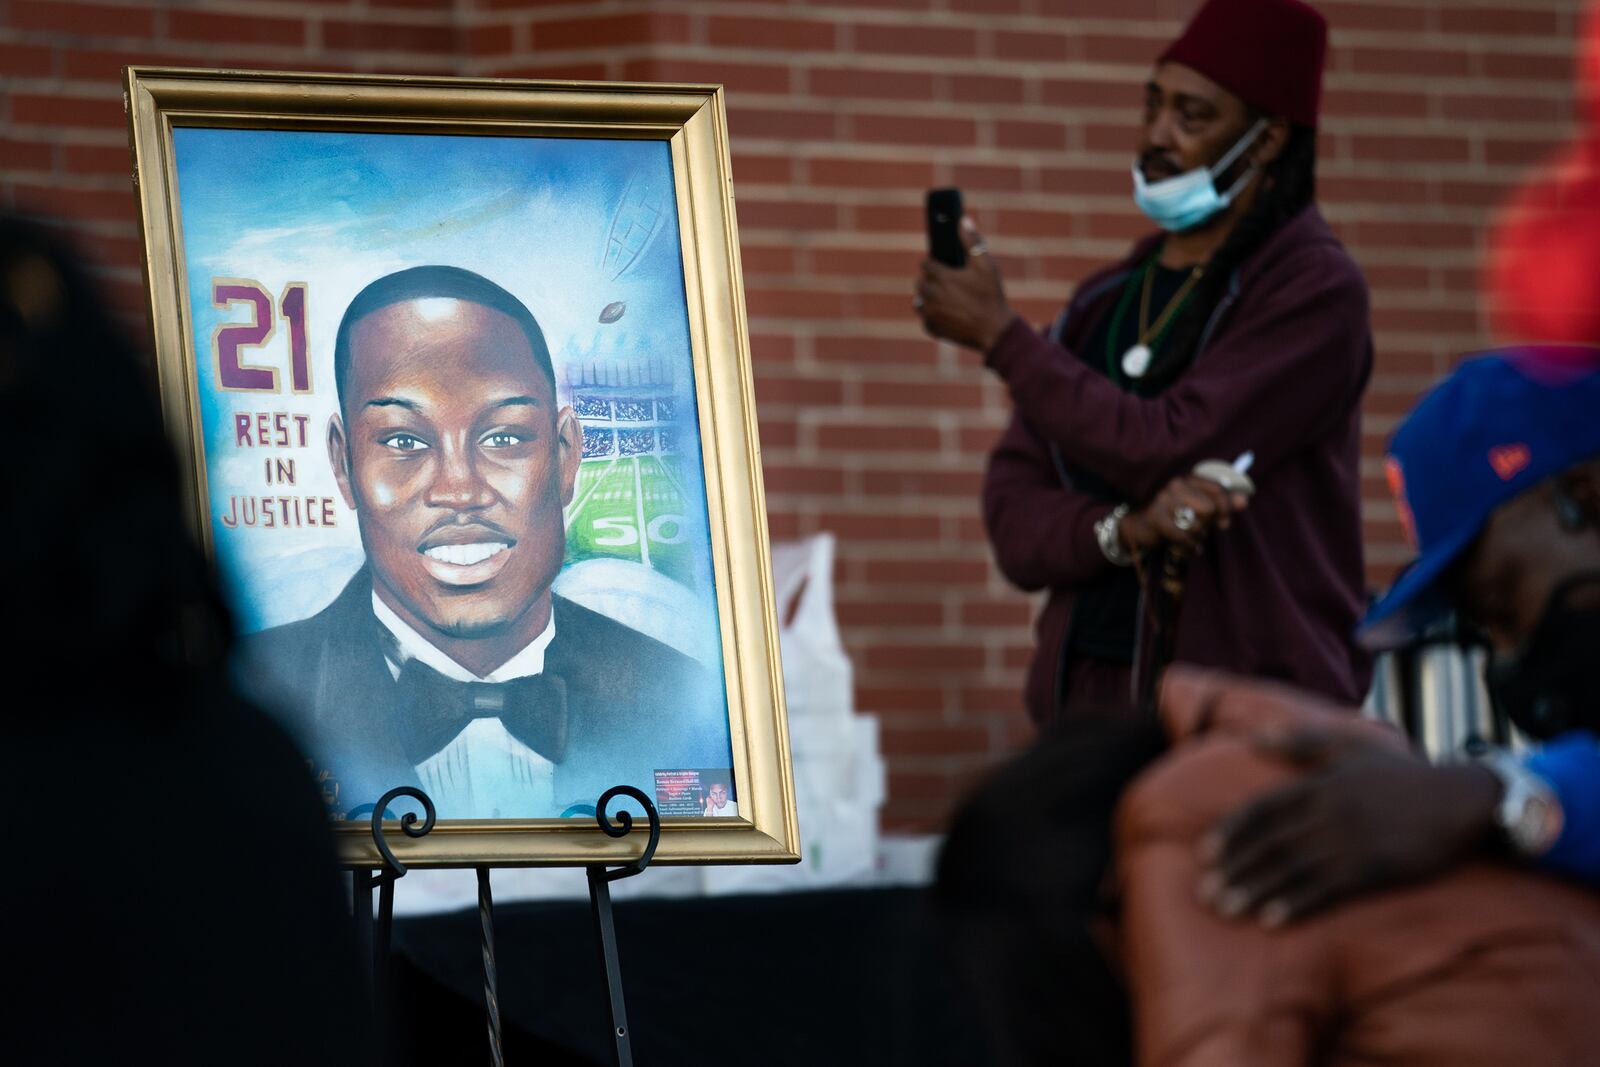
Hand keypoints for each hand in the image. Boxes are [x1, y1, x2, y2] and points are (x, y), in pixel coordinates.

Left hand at [914, 217, 1015, 352]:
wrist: (995, 331)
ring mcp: (931, 314)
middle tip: (946, 282)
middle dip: (930, 280)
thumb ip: (973, 242)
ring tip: (944, 297)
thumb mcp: (987, 266)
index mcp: (942, 277)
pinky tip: (946, 314)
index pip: (925, 263)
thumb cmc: (992, 296)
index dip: (934, 263)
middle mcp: (932, 295)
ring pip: (919, 301)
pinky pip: (925, 319)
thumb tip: (963, 221)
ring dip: (928, 298)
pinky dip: (932, 317)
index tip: (942, 265)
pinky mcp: (933, 329)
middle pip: (920, 282)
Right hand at [1121, 473, 1249, 553]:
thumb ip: (1222, 504)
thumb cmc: (1174, 516)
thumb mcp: (1199, 508)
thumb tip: (1244, 501)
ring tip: (1190, 538)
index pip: (1218, 489)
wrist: (1139, 526)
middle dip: (1208, 525)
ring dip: (1197, 537)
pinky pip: (1182, 535)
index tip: (1224, 523)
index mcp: (1189, 479)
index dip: (1226, 508)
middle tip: (1200, 532)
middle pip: (1209, 509)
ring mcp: (1163, 499)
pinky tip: (1188, 547)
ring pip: (1196, 524)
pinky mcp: (1155, 516)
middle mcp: (1176, 485)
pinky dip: (1188, 545)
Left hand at [1197, 729, 1501, 926]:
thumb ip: (1299, 742)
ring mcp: (1351, 844)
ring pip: (1292, 870)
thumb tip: (1254, 738)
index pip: (1264, 810)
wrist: (1464, 800)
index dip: (1232, 832)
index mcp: (1320, 784)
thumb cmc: (1403, 774)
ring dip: (1255, 890)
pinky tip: (1271, 920)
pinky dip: (1296, 905)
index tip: (1205, 853)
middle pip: (1270, 844)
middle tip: (1204, 893)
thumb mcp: (1350, 745)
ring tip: (1225, 909)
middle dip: (1235, 869)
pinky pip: (1327, 891)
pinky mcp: (1374, 871)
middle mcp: (1329, 814)